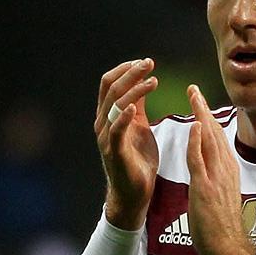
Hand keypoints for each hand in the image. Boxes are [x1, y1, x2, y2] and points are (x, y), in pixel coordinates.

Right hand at [95, 58, 159, 229]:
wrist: (135, 193)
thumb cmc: (137, 159)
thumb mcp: (140, 125)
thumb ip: (138, 104)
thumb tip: (143, 79)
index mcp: (108, 115)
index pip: (109, 83)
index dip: (125, 69)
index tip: (145, 61)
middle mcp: (103, 123)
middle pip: (111, 89)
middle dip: (131, 73)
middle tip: (149, 63)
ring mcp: (107, 138)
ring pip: (115, 106)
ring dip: (134, 90)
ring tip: (153, 80)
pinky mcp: (115, 153)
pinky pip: (116, 132)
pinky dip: (123, 117)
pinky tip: (135, 107)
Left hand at [185, 85, 255, 254]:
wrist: (228, 247)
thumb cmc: (221, 226)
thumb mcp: (221, 194)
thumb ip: (216, 176)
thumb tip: (209, 166)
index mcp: (228, 170)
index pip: (217, 138)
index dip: (208, 118)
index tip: (200, 102)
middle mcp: (225, 168)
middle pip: (214, 132)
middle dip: (203, 109)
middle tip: (194, 89)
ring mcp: (217, 177)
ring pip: (209, 139)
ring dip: (200, 116)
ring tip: (193, 96)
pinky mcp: (206, 188)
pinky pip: (200, 160)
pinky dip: (197, 141)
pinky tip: (194, 126)